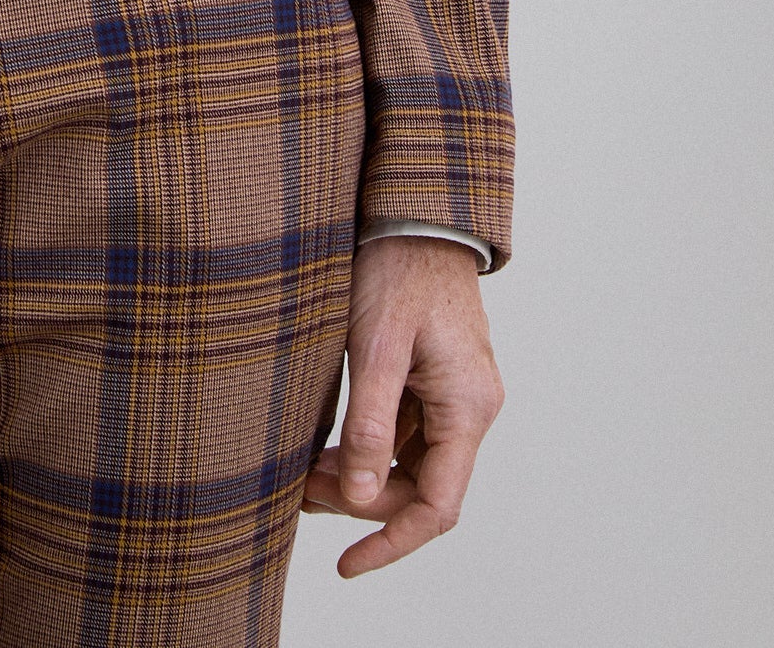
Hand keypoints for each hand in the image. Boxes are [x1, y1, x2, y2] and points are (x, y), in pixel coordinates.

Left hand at [302, 234, 503, 577]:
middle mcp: (470, 407)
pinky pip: (407, 432)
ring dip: (364, 478)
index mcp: (467, 406)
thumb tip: (364, 498)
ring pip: (412, 463)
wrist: (414, 209)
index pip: (437, 506)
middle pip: (423, 488)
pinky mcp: (436, 376)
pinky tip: (329, 446)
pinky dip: (370, 447)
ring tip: (307, 474)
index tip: (347, 565)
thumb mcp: (375, 345)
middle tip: (303, 493)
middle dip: (366, 504)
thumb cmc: (398, 267)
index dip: (392, 542)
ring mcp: (455, 392)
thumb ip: (372, 423)